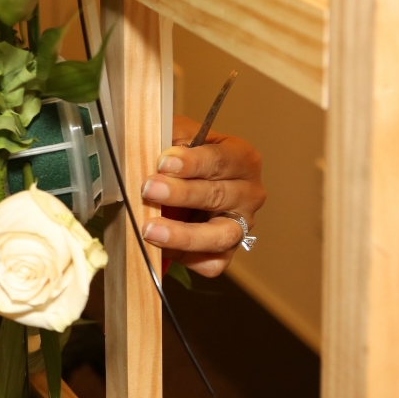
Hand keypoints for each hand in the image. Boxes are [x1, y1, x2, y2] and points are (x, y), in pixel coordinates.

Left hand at [138, 115, 265, 276]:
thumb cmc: (183, 155)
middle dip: (181, 194)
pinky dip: (187, 257)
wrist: (183, 180)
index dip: (192, 163)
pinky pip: (212, 262)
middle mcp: (249, 193)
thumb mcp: (178, 135)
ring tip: (151, 229)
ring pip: (220, 235)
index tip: (164, 163)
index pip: (221, 160)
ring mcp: (242, 225)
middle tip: (149, 190)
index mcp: (241, 159)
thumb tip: (149, 147)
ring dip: (183, 234)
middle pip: (218, 196)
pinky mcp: (226, 251)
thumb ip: (169, 139)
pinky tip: (162, 247)